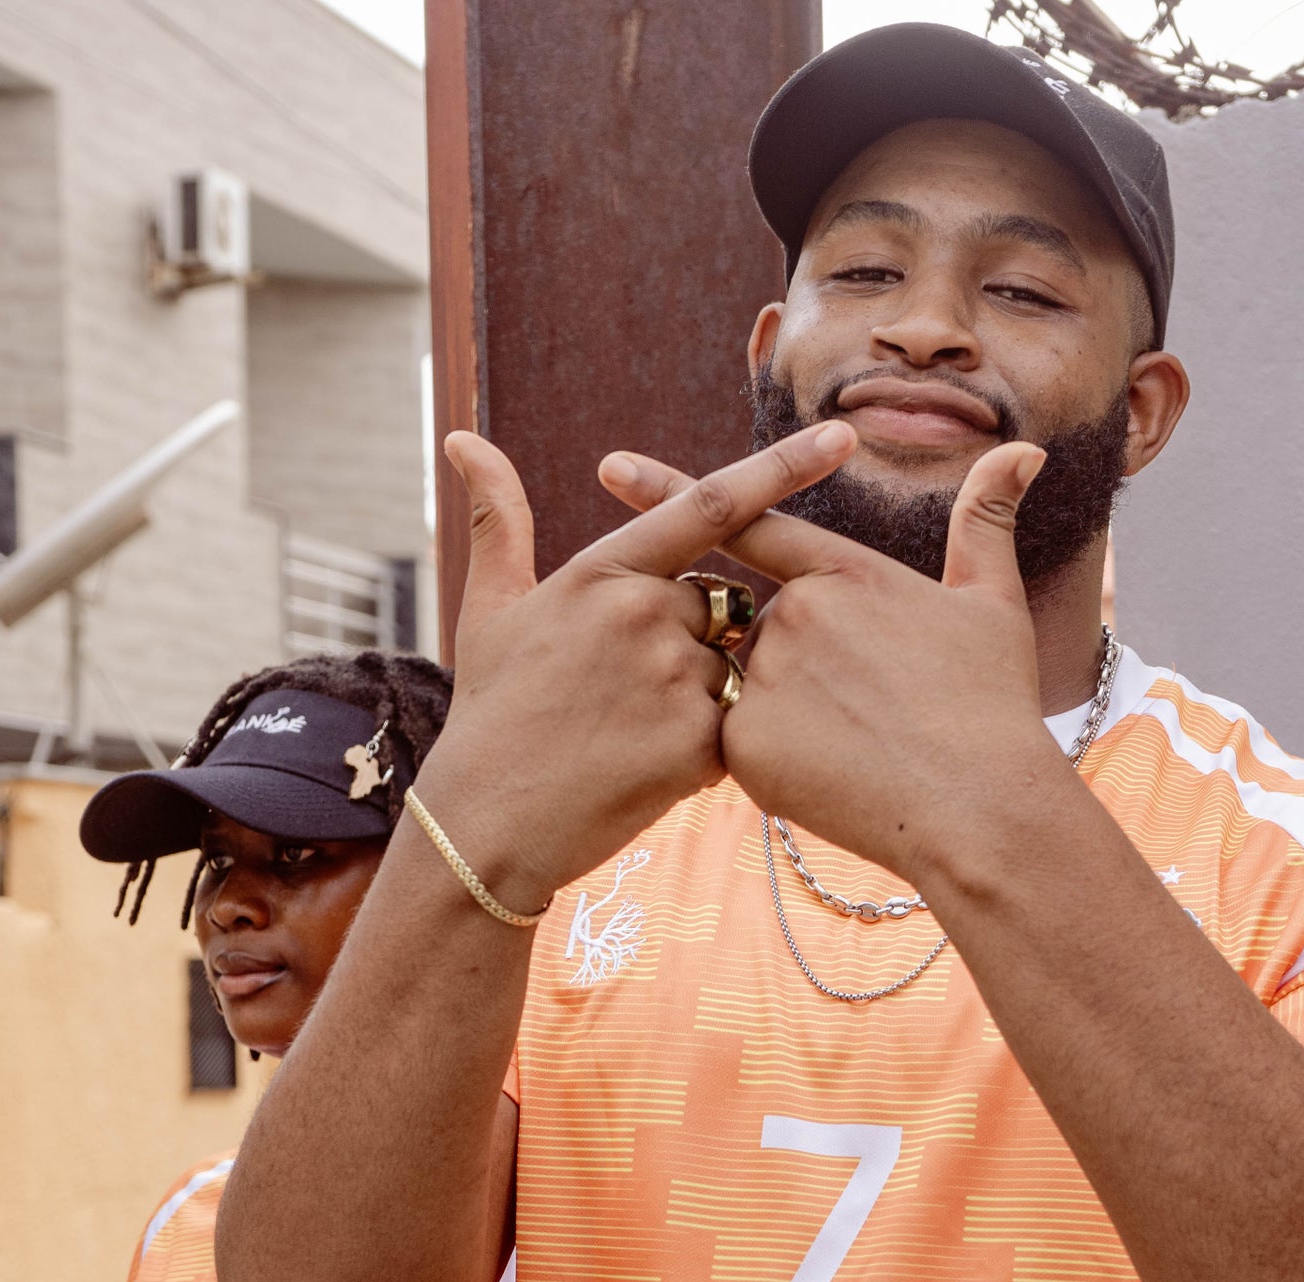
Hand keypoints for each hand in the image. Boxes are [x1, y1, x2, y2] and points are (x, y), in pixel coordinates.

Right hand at [417, 423, 857, 911]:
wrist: (488, 823)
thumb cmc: (491, 713)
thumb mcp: (488, 609)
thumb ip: (498, 521)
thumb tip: (461, 436)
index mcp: (602, 572)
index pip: (710, 506)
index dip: (784, 468)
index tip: (842, 435)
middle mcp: (644, 614)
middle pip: (715, 608)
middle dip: (689, 643)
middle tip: (619, 695)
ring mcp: (673, 679)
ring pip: (726, 671)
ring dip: (695, 699)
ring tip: (623, 736)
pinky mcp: (697, 743)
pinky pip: (732, 729)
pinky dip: (701, 749)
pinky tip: (643, 768)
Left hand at [597, 436, 1061, 885]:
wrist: (978, 809)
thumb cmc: (992, 709)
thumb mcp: (993, 606)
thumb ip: (985, 523)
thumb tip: (1021, 450)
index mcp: (843, 573)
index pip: (746, 524)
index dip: (677, 496)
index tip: (613, 470)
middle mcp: (792, 615)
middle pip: (760, 634)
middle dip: (798, 672)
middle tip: (867, 716)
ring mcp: (764, 680)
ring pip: (746, 694)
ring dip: (787, 718)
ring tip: (857, 752)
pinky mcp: (742, 746)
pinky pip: (736, 749)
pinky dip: (775, 764)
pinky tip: (831, 781)